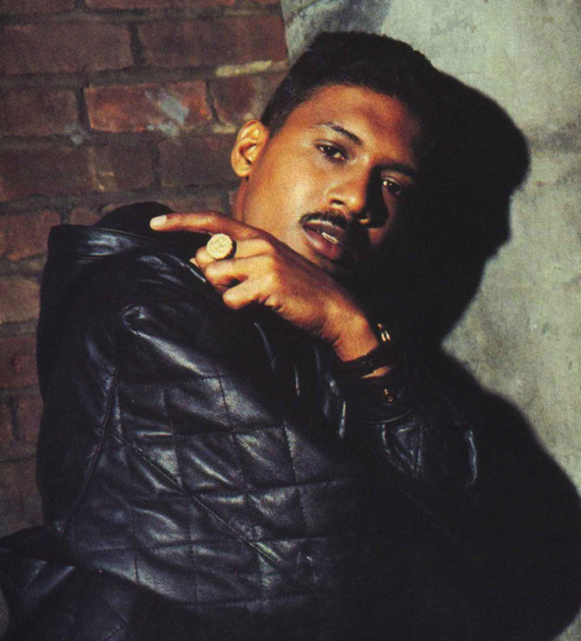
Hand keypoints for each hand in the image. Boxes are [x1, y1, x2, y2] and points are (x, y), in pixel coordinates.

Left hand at [151, 212, 383, 361]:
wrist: (334, 308)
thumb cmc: (297, 290)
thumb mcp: (268, 267)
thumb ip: (237, 259)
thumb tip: (199, 260)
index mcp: (257, 236)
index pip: (213, 222)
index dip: (181, 222)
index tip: (155, 225)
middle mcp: (258, 243)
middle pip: (206, 258)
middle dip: (213, 278)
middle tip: (241, 290)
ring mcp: (263, 260)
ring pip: (214, 278)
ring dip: (227, 294)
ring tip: (253, 298)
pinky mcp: (267, 282)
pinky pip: (230, 299)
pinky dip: (240, 309)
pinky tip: (261, 307)